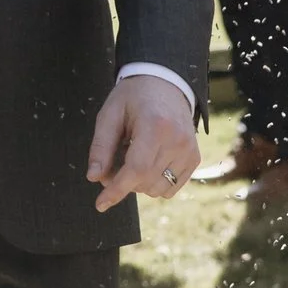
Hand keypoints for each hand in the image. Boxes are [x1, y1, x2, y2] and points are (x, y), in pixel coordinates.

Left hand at [87, 74, 198, 210]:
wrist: (165, 83)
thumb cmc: (132, 98)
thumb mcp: (109, 114)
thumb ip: (101, 147)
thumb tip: (93, 178)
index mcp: (155, 126)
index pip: (136, 169)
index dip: (116, 190)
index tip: (99, 204)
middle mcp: (178, 140)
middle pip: (144, 182)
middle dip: (122, 181)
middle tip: (113, 159)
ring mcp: (190, 151)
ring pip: (157, 190)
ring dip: (138, 183)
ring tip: (133, 154)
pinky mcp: (194, 159)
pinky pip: (171, 189)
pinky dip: (154, 183)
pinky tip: (148, 161)